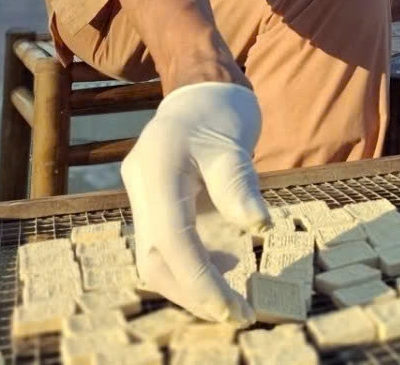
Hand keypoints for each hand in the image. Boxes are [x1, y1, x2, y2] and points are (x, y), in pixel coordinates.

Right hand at [121, 82, 269, 323]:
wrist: (200, 88)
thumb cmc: (219, 110)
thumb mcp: (234, 143)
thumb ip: (240, 185)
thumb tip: (258, 228)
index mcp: (157, 169)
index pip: (172, 240)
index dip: (200, 280)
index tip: (233, 305)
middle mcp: (140, 186)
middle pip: (154, 259)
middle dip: (193, 292)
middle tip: (236, 311)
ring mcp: (141, 196)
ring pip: (154, 258)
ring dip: (190, 283)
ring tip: (232, 295)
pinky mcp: (152, 203)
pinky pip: (163, 245)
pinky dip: (190, 264)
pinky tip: (224, 263)